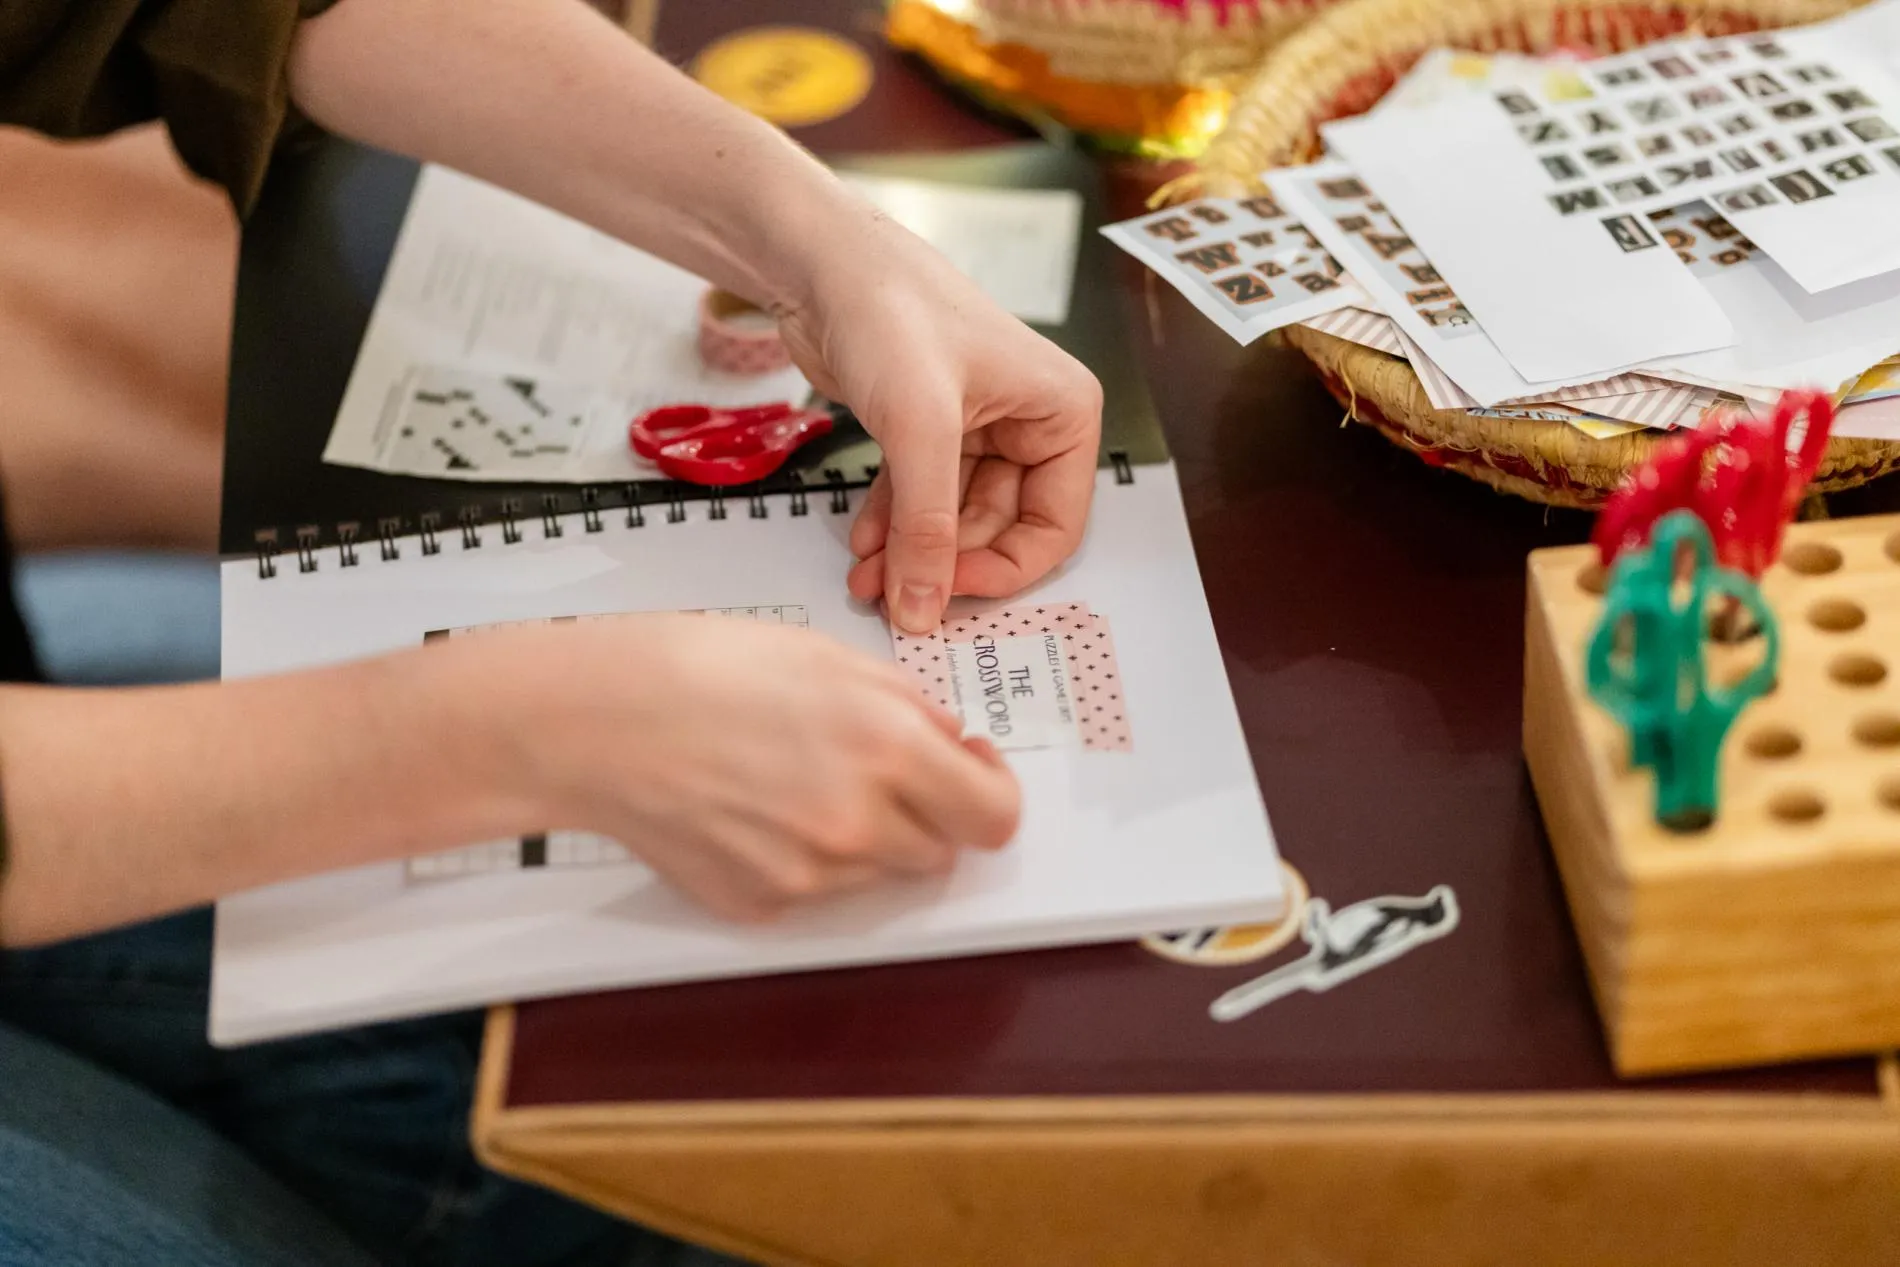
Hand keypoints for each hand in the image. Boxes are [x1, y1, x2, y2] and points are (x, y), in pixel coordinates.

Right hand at [490, 615, 1019, 921]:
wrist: (597, 722)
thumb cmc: (700, 670)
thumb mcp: (828, 656)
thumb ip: (907, 706)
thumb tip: (950, 743)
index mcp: (888, 750)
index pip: (995, 816)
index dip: (991, 790)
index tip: (970, 768)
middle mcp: (858, 826)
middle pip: (941, 850)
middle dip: (926, 811)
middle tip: (875, 765)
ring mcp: (809, 876)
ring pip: (880, 874)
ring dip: (869, 837)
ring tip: (800, 778)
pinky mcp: (762, 905)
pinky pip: (817, 890)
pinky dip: (806, 858)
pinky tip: (758, 807)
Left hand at [775, 216, 1102, 634]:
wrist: (819, 260)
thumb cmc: (890, 311)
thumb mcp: (920, 428)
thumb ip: (927, 526)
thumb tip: (923, 608)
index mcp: (1063, 412)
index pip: (1053, 527)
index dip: (1001, 570)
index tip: (946, 593)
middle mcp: (1029, 421)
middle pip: (998, 528)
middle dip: (942, 563)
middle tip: (889, 593)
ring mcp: (977, 427)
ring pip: (952, 518)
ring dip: (910, 551)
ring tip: (864, 576)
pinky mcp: (926, 428)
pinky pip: (919, 497)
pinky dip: (892, 524)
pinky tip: (862, 544)